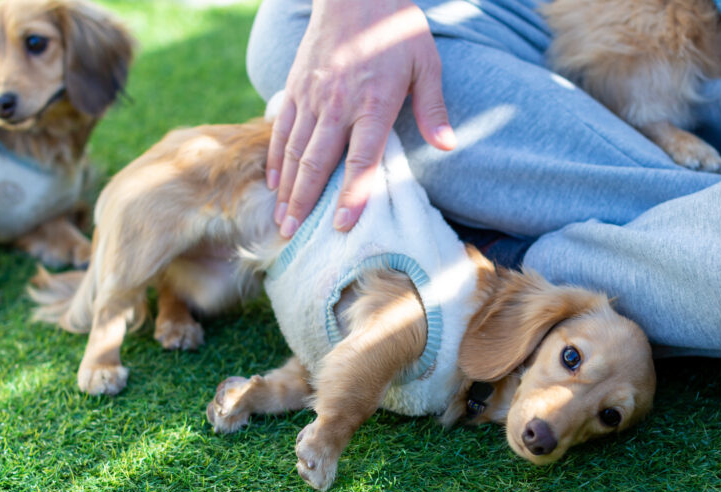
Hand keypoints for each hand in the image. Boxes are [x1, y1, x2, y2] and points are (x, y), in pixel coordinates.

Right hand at [268, 0, 455, 236]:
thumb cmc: (396, 27)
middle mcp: (336, 104)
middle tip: (293, 235)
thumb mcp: (426, 62)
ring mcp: (311, 96)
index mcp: (372, 103)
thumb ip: (433, 108)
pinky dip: (276, 159)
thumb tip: (448, 146)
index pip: (360, 160)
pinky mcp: (296, 86)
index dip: (352, 195)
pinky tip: (273, 183)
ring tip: (280, 220)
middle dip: (304, 203)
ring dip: (286, 189)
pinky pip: (281, 129)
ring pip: (294, 151)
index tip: (342, 225)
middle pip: (316, 163)